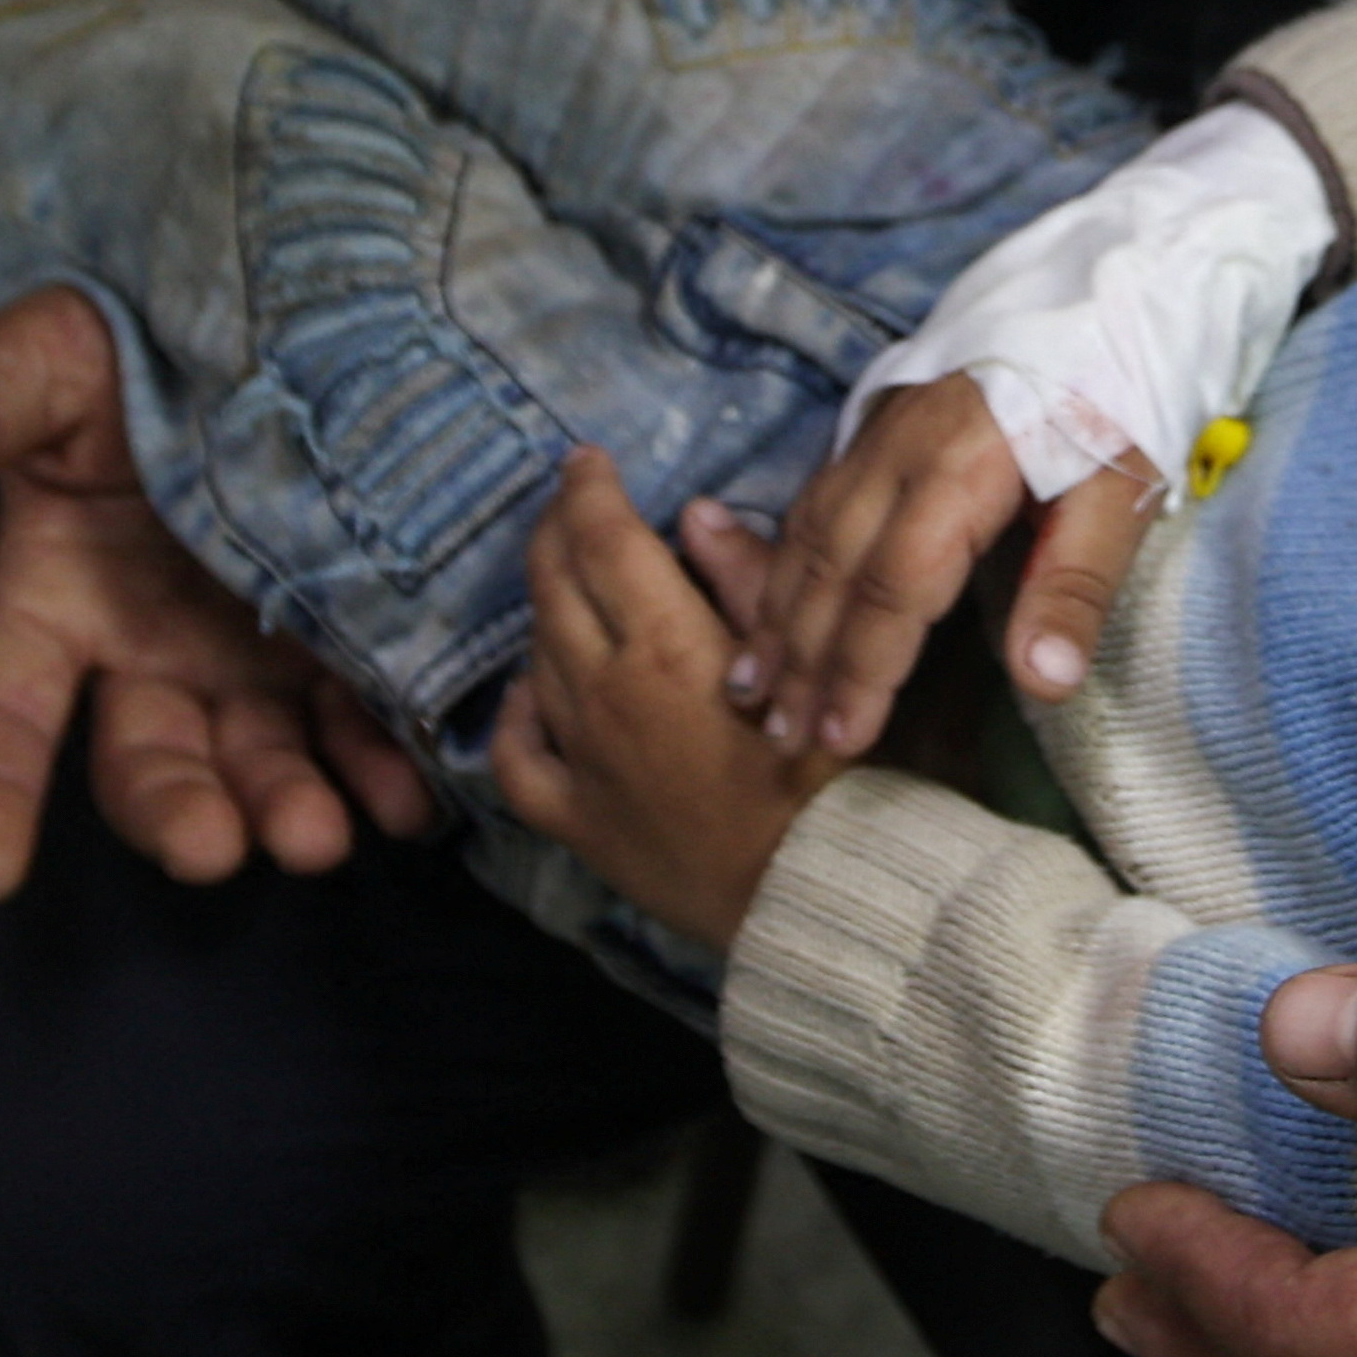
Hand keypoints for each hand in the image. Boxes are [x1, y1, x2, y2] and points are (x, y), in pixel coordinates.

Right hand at [0, 287, 434, 903]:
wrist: (269, 300)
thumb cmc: (129, 340)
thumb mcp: (39, 364)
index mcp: (54, 601)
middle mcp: (149, 656)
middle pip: (147, 764)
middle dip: (177, 812)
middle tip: (211, 848)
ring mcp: (250, 662)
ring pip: (259, 762)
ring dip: (286, 808)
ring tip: (320, 838)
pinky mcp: (345, 647)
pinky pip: (361, 728)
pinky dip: (384, 769)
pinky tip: (413, 800)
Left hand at [496, 451, 843, 936]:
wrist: (818, 896)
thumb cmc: (837, 776)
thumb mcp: (814, 662)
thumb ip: (751, 583)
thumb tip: (696, 515)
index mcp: (665, 645)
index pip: (606, 540)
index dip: (590, 490)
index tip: (586, 460)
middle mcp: (605, 691)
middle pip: (556, 587)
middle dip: (557, 531)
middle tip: (570, 500)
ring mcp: (582, 758)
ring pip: (539, 656)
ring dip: (546, 605)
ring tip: (565, 577)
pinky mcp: (577, 819)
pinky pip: (523, 758)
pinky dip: (519, 715)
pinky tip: (531, 692)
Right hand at [729, 373, 1159, 753]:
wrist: (1107, 295)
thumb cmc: (1120, 399)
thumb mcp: (1121, 494)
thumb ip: (1075, 587)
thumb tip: (1041, 683)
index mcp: (959, 471)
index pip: (894, 589)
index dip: (863, 670)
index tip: (840, 737)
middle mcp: (899, 453)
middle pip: (835, 571)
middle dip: (804, 661)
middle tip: (780, 737)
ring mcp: (880, 436)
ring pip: (810, 538)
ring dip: (780, 617)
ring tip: (756, 689)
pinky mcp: (878, 427)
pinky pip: (813, 505)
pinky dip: (784, 563)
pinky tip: (773, 604)